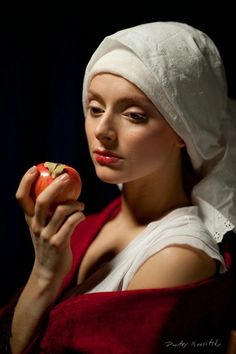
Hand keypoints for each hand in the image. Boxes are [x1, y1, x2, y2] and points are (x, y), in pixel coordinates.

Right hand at [16, 166, 84, 287]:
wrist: (48, 272)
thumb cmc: (49, 244)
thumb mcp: (42, 228)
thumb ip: (46, 212)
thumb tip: (60, 190)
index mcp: (30, 220)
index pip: (21, 197)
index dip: (25, 181)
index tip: (35, 168)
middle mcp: (36, 226)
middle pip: (42, 200)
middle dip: (55, 186)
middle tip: (66, 176)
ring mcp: (47, 235)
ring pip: (61, 211)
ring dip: (74, 204)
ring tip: (81, 204)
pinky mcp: (59, 243)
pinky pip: (72, 223)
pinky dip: (80, 215)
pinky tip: (82, 216)